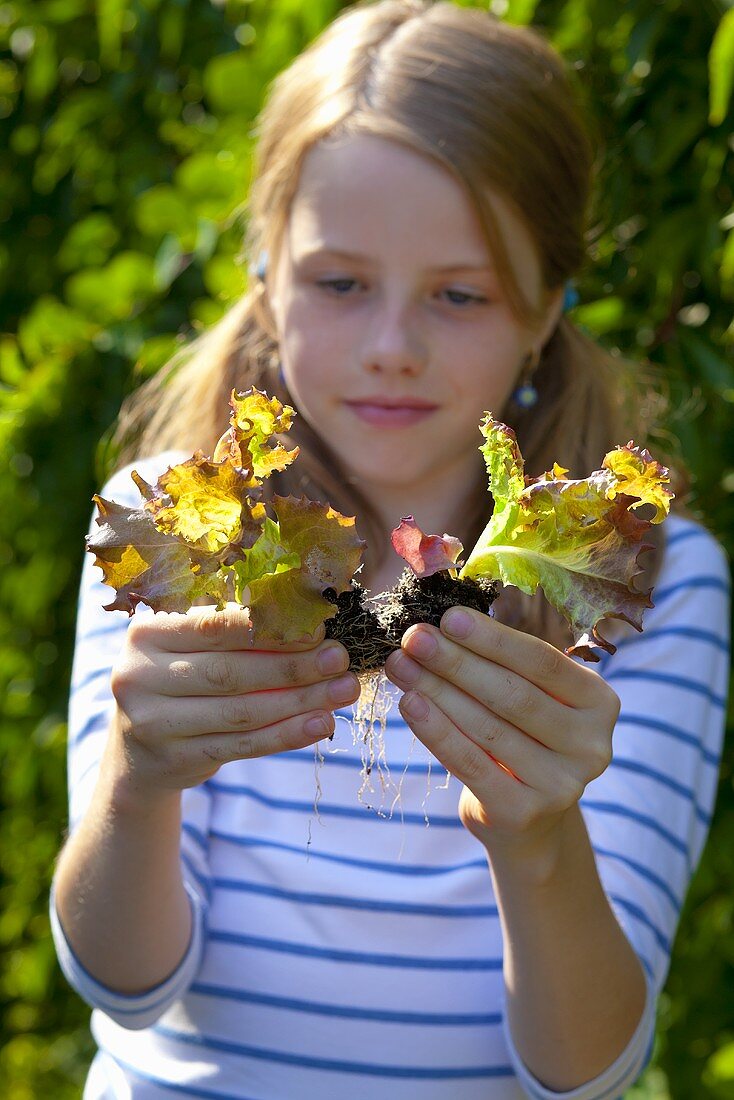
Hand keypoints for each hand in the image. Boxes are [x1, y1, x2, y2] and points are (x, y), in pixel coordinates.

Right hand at [109, 603, 359, 799]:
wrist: (139, 749)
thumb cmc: (181, 678)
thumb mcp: (191, 645)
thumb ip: (236, 627)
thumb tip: (308, 612)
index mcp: (146, 632)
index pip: (214, 626)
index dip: (269, 628)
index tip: (318, 628)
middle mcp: (139, 675)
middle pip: (230, 671)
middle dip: (293, 666)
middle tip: (340, 659)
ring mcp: (153, 722)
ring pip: (240, 712)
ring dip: (300, 701)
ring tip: (343, 691)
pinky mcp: (174, 759)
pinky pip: (241, 746)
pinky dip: (286, 735)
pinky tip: (319, 724)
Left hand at [384, 606, 618, 853]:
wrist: (526, 819)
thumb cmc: (522, 738)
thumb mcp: (531, 697)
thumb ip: (503, 665)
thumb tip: (440, 627)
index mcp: (599, 702)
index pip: (542, 661)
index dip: (493, 638)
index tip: (448, 617)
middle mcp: (590, 745)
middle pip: (513, 694)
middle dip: (457, 662)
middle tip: (414, 638)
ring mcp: (562, 784)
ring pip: (488, 728)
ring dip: (437, 691)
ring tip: (400, 665)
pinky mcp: (525, 813)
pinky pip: (470, 764)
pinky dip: (436, 731)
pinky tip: (409, 704)